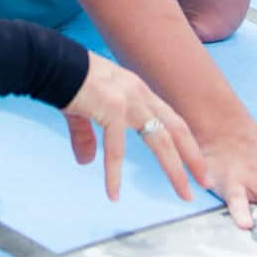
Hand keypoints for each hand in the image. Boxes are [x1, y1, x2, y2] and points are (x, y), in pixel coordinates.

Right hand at [62, 54, 206, 202]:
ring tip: (184, 194)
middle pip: (176, 129)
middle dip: (193, 157)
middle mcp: (139, 94)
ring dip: (175, 169)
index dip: (186, 143)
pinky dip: (114, 173)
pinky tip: (113, 193)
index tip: (196, 165)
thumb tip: (86, 161)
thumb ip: (87, 137)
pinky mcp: (111, 108)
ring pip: (160, 140)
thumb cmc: (65, 82)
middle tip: (206, 182)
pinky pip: (116, 149)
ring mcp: (128, 100)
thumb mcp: (83, 112)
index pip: (171, 119)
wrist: (49, 63)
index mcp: (137, 91)